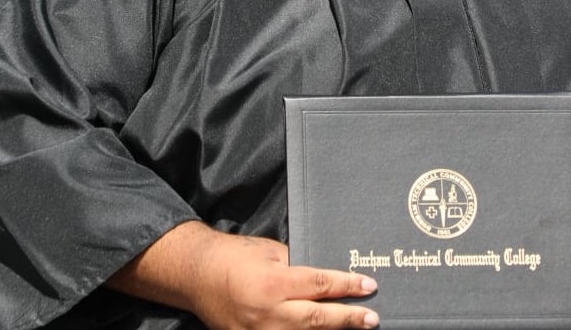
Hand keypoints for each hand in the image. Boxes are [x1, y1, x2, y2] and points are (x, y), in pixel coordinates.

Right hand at [193, 232, 377, 328]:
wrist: (198, 274)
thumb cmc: (236, 255)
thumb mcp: (271, 251)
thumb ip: (297, 265)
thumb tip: (325, 277)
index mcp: (274, 283)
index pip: (320, 285)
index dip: (347, 286)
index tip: (369, 285)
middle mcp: (268, 313)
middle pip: (317, 320)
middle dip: (348, 319)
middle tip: (373, 319)